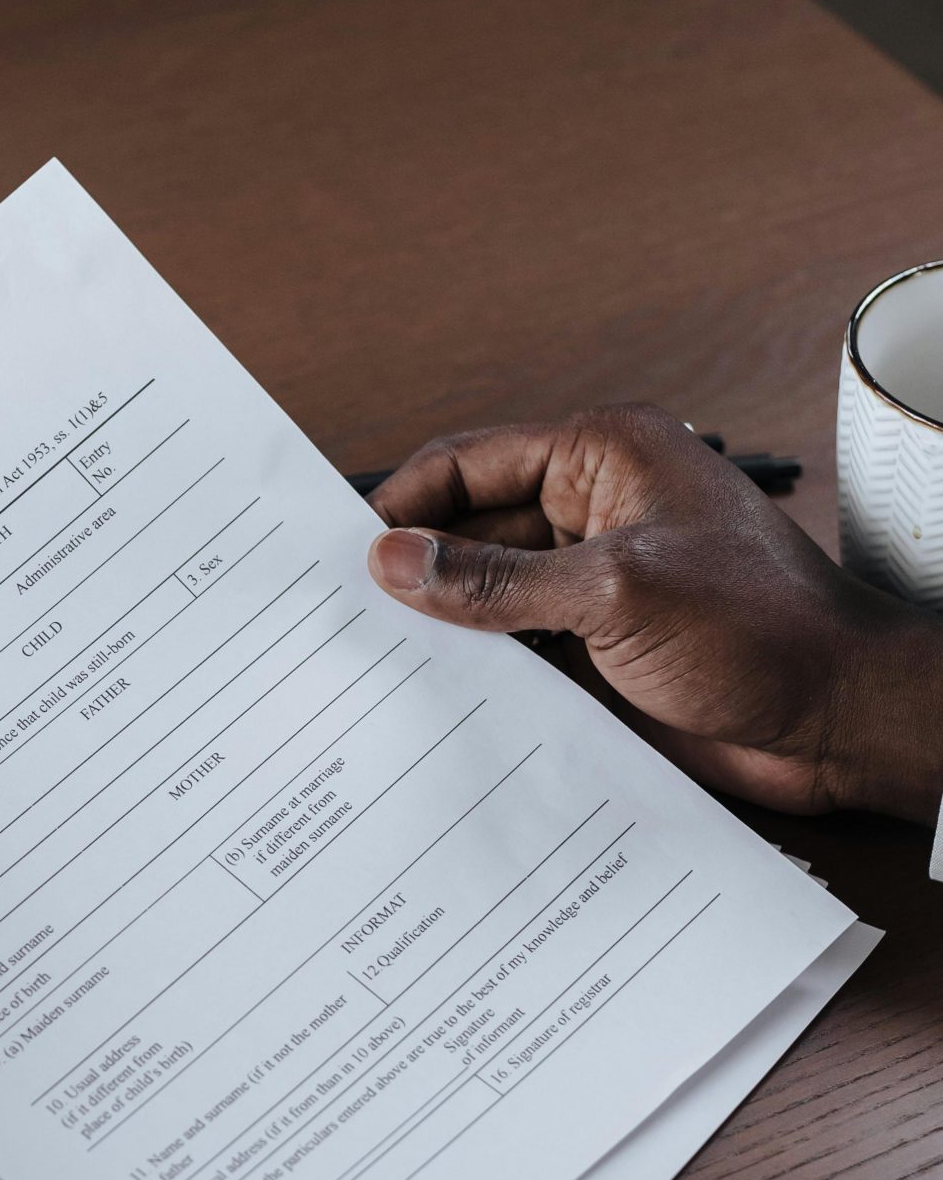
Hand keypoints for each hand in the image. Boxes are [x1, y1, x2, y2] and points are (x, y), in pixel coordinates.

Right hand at [368, 405, 942, 821]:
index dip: (402, 505)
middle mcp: (594, 512)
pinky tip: (433, 699)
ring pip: (485, 596)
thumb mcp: (614, 594)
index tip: (340, 554)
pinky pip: (514, 651)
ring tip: (373, 663)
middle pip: (468, 531)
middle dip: (413, 572)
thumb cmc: (766, 631)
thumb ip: (496, 580)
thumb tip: (396, 561)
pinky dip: (476, 671)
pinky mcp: (597, 650)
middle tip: (340, 618)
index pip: (469, 464)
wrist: (839, 721)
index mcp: (603, 458)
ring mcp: (593, 584)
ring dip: (441, 628)